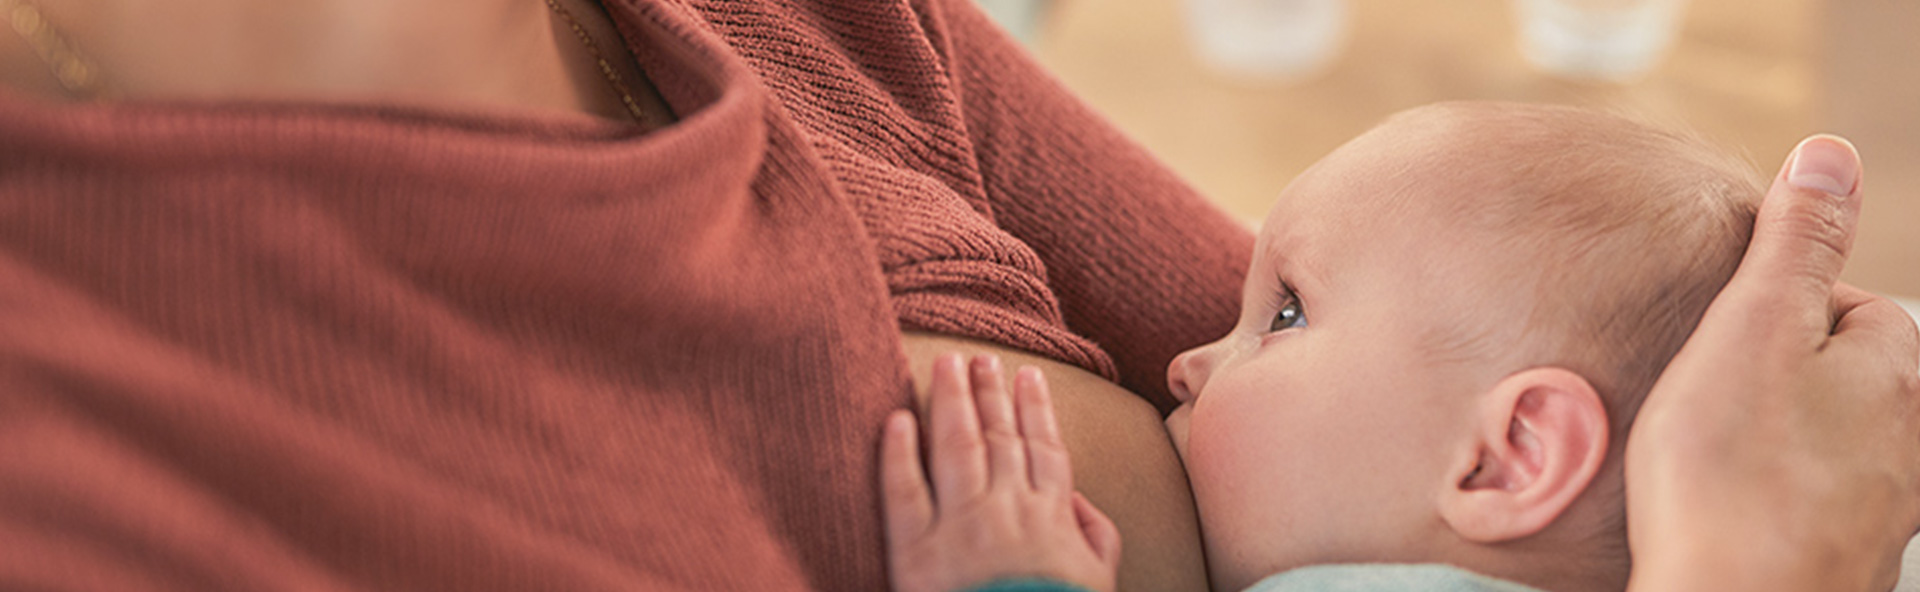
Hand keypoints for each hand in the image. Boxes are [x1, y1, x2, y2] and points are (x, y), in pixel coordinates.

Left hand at [881, 354, 1121, 591]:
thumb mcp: (1099, 583)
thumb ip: (1096, 536)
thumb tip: (1075, 498)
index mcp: (1052, 519)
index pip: (1043, 448)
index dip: (1035, 408)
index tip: (1028, 375)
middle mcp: (1006, 511)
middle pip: (998, 436)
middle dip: (990, 391)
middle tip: (981, 356)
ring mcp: (960, 527)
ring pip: (955, 446)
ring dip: (950, 400)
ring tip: (945, 364)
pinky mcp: (914, 553)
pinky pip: (903, 491)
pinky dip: (898, 452)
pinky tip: (896, 419)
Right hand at [1625, 135, 1919, 591]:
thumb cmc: (1733, 480)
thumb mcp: (1755, 328)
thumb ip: (1795, 242)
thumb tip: (1830, 154)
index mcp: (1900, 370)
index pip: (1843, 303)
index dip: (1766, 313)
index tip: (1713, 342)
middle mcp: (1911, 441)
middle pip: (1829, 375)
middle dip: (1765, 380)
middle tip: (1698, 402)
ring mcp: (1882, 508)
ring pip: (1814, 444)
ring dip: (1760, 445)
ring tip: (1700, 460)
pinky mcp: (1842, 557)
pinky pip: (1796, 504)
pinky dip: (1758, 501)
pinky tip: (1717, 513)